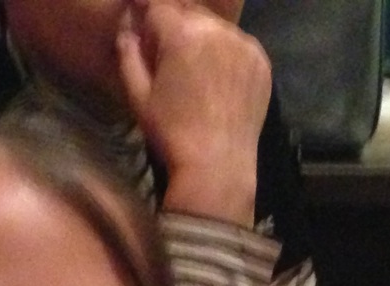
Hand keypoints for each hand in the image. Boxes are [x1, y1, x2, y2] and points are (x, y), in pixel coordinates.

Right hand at [116, 0, 269, 226]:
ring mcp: (244, 43)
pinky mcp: (261, 60)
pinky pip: (237, 43)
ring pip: (215, 26)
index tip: (140, 16)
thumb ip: (129, 54)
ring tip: (194, 66)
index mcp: (183, 35)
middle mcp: (217, 30)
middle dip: (175, 24)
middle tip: (166, 49)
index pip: (159, 7)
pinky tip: (217, 76)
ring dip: (201, 36)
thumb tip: (127, 26)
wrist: (217, 166)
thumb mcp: (139, 96)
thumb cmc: (171, 134)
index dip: (146, 12)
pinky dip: (225, 50)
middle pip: (189, 11)